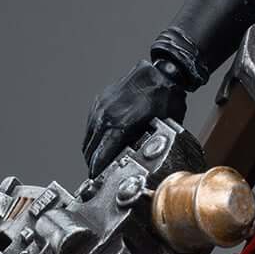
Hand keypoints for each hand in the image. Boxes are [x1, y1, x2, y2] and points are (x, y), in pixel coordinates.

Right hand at [82, 58, 185, 175]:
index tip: (97, 181)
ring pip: (88, 137)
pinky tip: (104, 142)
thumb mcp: (163, 128)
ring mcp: (101, 107)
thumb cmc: (166, 98)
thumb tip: (144, 162)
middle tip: (100, 175)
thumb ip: (148, 145)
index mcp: (120, 124)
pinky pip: (92, 124)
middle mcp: (106, 116)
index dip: (97, 171)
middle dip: (93, 164)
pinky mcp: (100, 100)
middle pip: (90, 149)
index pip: (100, 155)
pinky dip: (95, 136)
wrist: (163, 72)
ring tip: (100, 161)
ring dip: (92, 151)